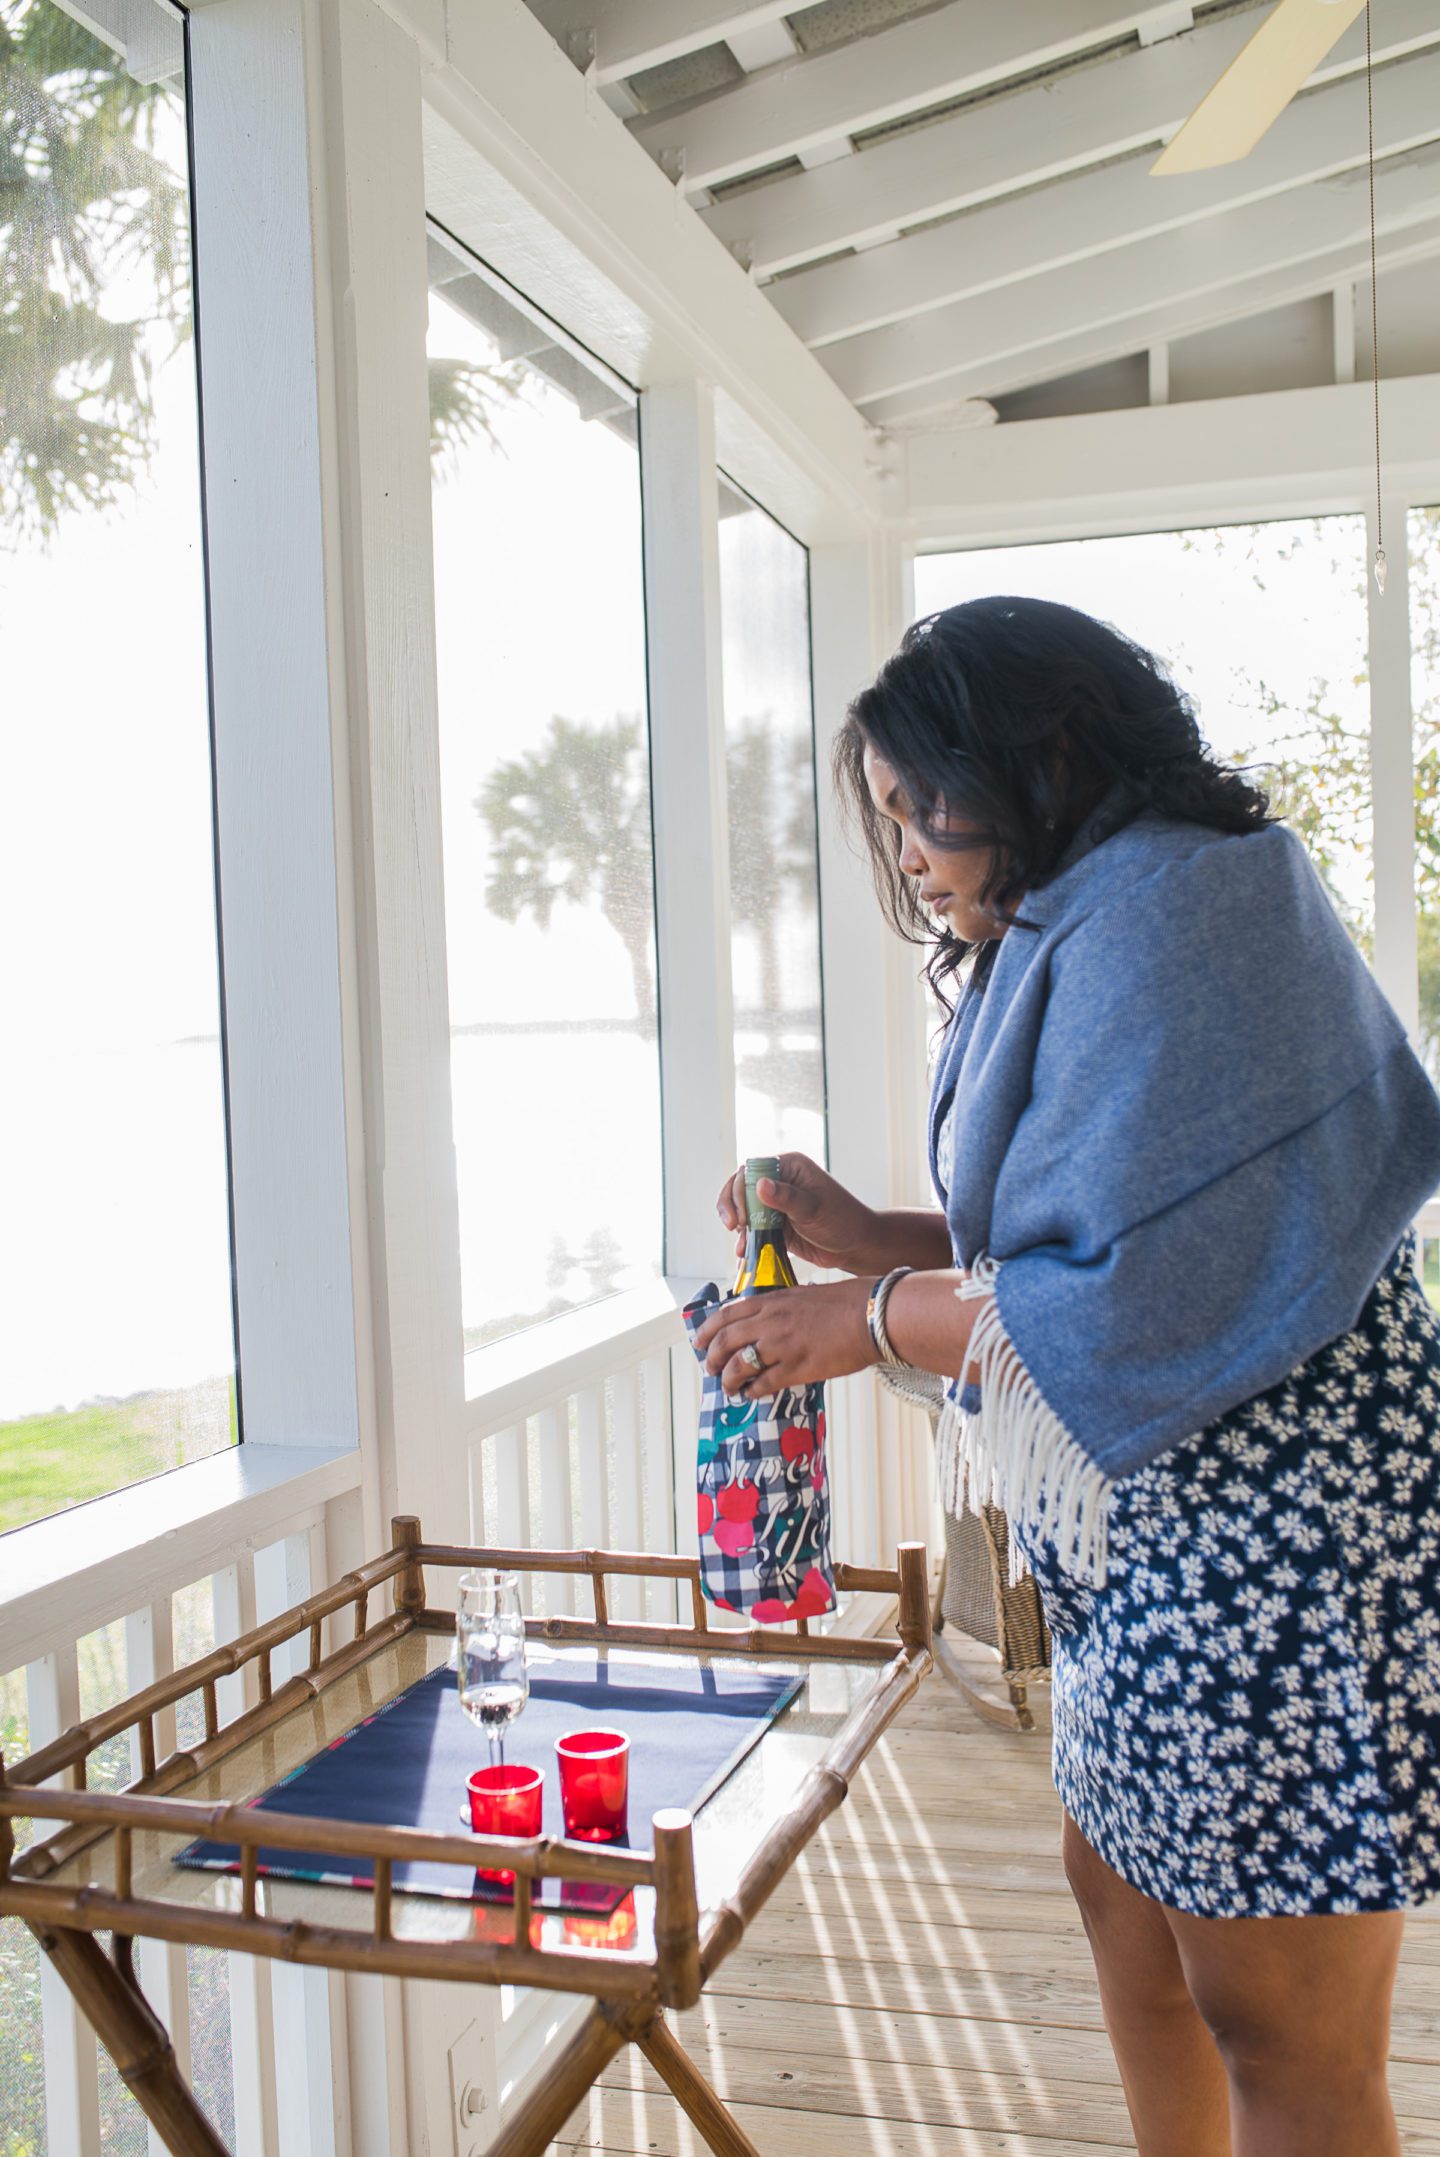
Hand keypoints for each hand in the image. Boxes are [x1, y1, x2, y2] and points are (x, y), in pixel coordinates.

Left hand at [694, 1277, 877, 1398]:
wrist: (873, 1315)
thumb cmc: (848, 1303)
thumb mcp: (807, 1294)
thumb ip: (785, 1306)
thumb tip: (774, 1317)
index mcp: (773, 1301)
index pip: (726, 1314)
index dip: (707, 1330)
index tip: (699, 1341)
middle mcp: (771, 1322)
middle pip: (725, 1341)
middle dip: (711, 1357)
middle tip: (708, 1368)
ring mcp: (782, 1346)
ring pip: (738, 1365)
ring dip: (728, 1379)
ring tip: (728, 1388)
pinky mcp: (797, 1368)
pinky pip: (764, 1384)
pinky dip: (752, 1391)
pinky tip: (750, 1395)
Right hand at [717, 1154, 877, 1272]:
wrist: (855, 1246)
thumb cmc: (843, 1220)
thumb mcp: (814, 1208)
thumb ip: (787, 1198)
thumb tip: (761, 1185)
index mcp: (790, 1167)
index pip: (752, 1170)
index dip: (740, 1190)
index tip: (742, 1214)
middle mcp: (779, 1181)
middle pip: (740, 1187)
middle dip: (732, 1206)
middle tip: (734, 1226)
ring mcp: (775, 1203)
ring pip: (742, 1208)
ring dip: (736, 1224)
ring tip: (740, 1242)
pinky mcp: (774, 1224)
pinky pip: (752, 1228)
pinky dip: (745, 1239)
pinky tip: (744, 1251)